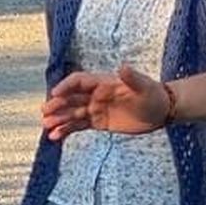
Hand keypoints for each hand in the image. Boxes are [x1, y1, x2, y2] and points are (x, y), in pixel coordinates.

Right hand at [42, 64, 168, 140]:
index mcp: (103, 83)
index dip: (66, 86)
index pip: (79, 81)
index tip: (55, 94)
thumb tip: (122, 67)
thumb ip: (132, 78)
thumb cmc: (153, 95)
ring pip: (72, 113)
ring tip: (46, 127)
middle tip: (45, 113)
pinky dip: (66, 130)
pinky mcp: (98, 122)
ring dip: (58, 119)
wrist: (160, 111)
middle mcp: (96, 94)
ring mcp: (95, 108)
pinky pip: (78, 126)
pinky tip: (55, 137)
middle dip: (57, 104)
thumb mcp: (144, 87)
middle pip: (71, 98)